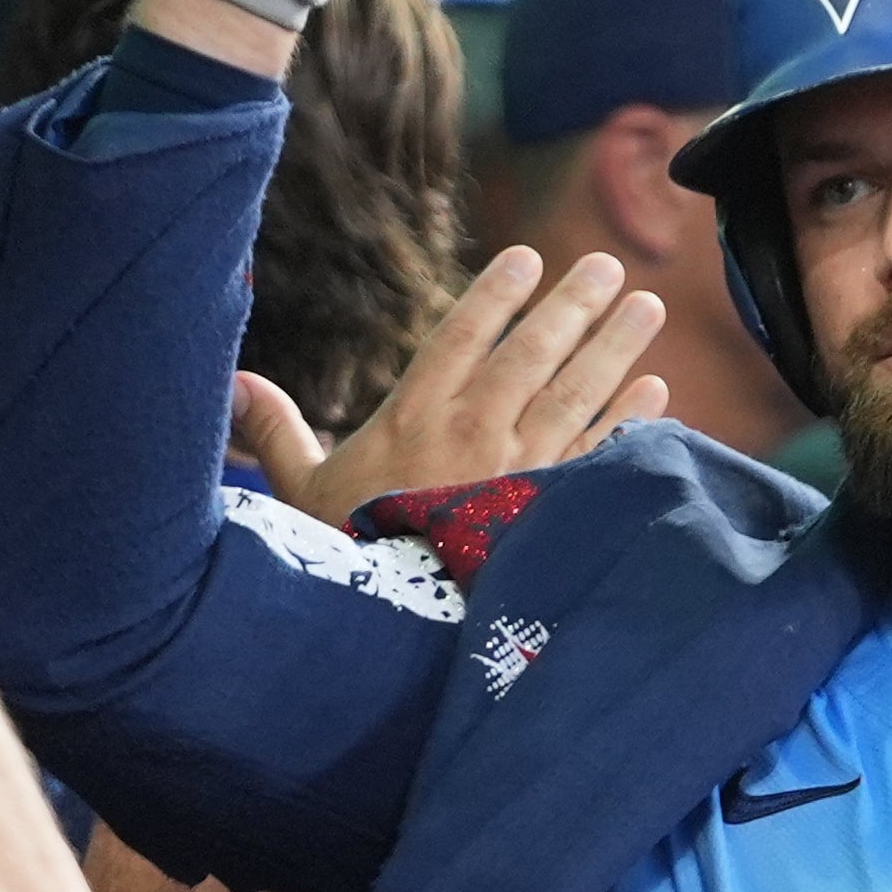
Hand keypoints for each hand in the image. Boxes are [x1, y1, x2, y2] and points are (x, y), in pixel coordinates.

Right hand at [252, 245, 666, 522]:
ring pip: (577, 393)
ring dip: (616, 347)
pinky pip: (602, 453)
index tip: (528, 258)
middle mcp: (474, 434)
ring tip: (646, 307)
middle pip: (533, 354)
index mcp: (414, 419)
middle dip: (573, 305)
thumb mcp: (302, 494)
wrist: (401, 634)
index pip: (461, 337)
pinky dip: (632, 421)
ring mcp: (522, 471)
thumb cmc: (348, 558)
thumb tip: (234, 384)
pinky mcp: (556, 510)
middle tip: (608, 266)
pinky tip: (656, 393)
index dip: (495, 294)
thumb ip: (277, 433)